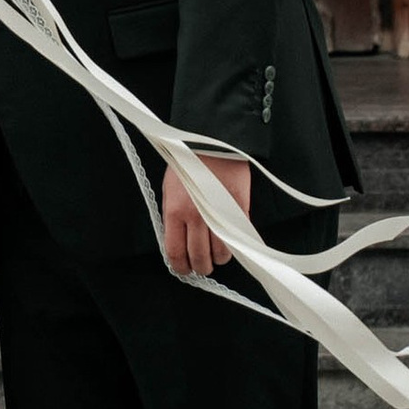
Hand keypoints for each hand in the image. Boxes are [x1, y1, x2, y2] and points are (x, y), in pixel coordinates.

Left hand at [162, 151, 253, 278]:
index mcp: (175, 212)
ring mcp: (219, 215)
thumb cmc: (188, 161)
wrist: (213, 140)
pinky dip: (235, 245)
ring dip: (219, 258)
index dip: (180, 267)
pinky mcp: (238, 210)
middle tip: (203, 265)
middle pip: (199, 259)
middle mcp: (196, 218)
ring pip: (221, 254)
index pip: (174, 253)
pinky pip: (238, 239)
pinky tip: (231, 242)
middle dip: (201, 267)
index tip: (184, 269)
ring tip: (218, 254)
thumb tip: (177, 241)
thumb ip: (172, 216)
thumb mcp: (170, 188)